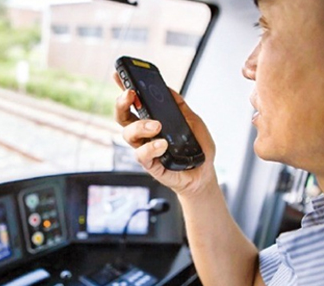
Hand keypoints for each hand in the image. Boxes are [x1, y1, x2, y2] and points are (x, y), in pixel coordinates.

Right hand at [113, 72, 216, 197]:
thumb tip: (169, 89)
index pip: (133, 103)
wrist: (205, 174)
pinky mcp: (151, 165)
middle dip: (122, 103)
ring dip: (140, 126)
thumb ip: (180, 106)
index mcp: (151, 121)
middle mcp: (143, 135)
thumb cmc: (197, 149)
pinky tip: (162, 144)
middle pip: (122, 117)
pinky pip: (142, 155)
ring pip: (128, 135)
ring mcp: (145, 149)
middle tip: (130, 94)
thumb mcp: (193, 121)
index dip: (123, 88)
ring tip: (156, 125)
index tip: (118, 74)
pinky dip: (151, 147)